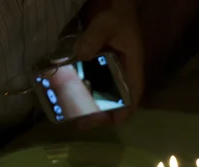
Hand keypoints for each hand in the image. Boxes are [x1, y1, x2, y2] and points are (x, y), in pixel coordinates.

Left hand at [75, 0, 143, 127]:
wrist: (114, 2)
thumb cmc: (116, 14)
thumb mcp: (105, 24)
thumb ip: (93, 39)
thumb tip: (79, 56)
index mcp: (132, 68)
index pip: (132, 97)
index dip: (122, 112)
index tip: (108, 121)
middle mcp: (123, 74)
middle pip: (115, 103)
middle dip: (98, 114)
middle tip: (80, 122)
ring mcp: (110, 72)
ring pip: (102, 96)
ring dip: (87, 106)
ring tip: (70, 112)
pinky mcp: (98, 67)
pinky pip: (91, 84)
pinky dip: (80, 91)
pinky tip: (65, 94)